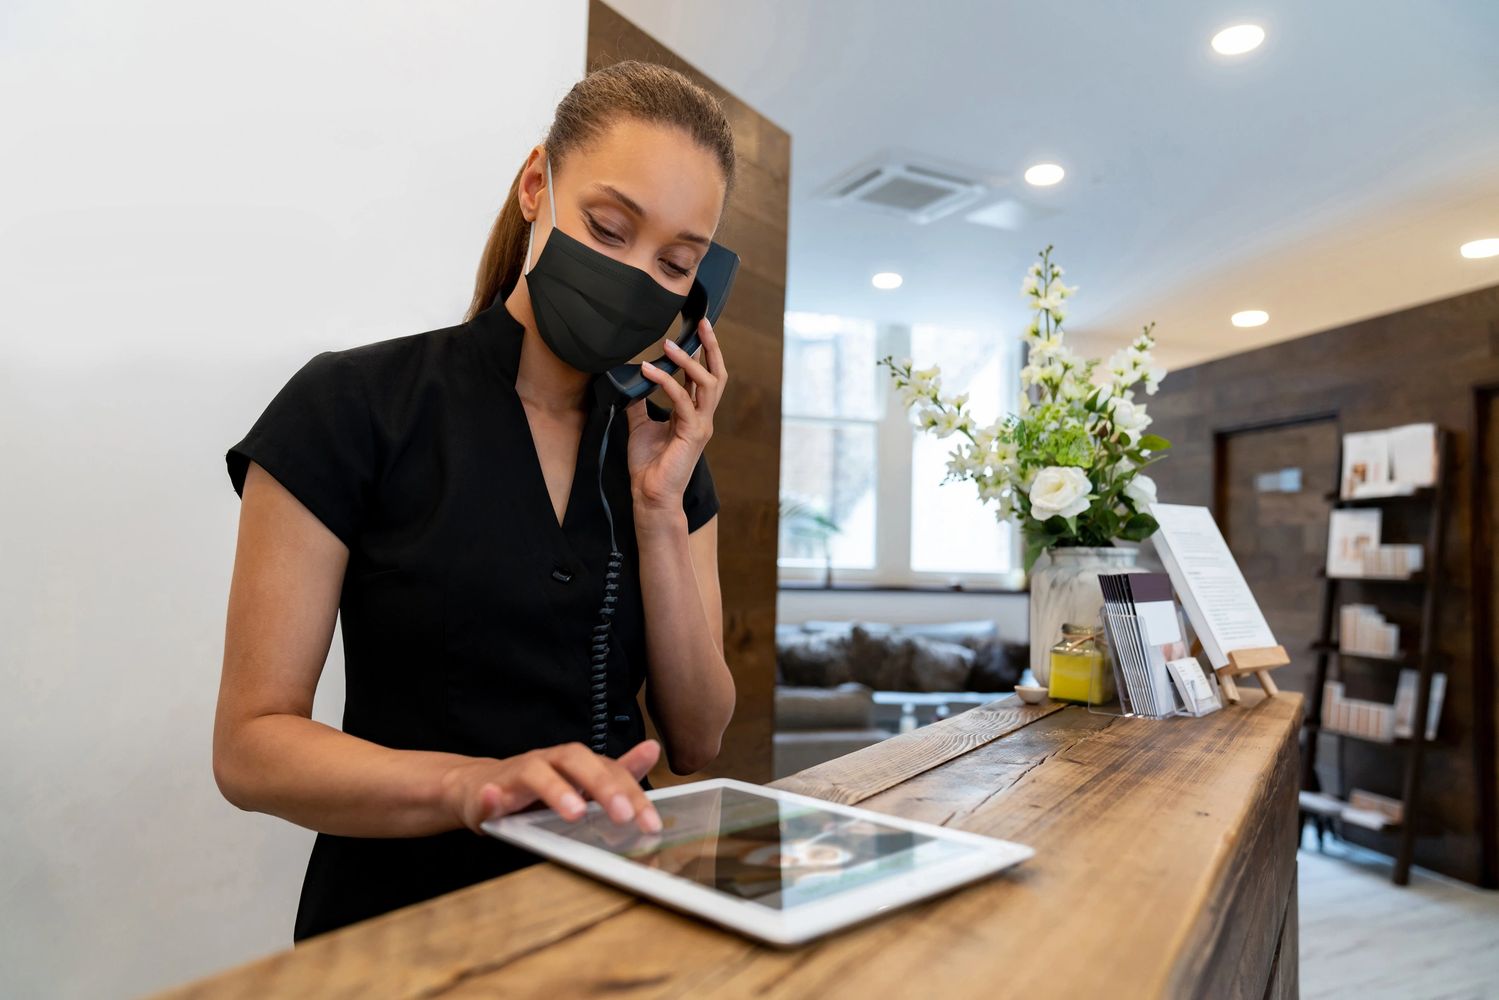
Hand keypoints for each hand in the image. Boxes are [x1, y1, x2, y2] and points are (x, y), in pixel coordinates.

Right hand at [441, 738, 662, 834]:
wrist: (478, 787)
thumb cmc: (536, 790)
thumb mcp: (580, 785)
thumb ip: (616, 774)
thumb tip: (653, 749)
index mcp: (574, 764)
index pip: (608, 770)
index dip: (632, 792)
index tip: (651, 823)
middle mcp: (549, 762)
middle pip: (577, 761)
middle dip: (602, 786)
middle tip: (623, 815)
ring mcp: (517, 774)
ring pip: (536, 772)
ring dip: (555, 790)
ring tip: (574, 813)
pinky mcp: (486, 792)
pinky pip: (487, 793)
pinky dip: (490, 796)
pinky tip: (493, 800)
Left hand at [624, 317, 727, 512]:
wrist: (650, 493)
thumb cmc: (648, 463)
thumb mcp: (640, 425)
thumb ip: (641, 402)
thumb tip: (633, 379)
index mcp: (694, 413)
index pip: (705, 376)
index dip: (704, 352)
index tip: (698, 328)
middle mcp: (703, 416)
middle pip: (717, 374)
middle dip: (712, 347)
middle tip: (703, 323)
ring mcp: (701, 425)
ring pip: (707, 383)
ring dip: (688, 361)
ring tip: (668, 344)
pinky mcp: (693, 434)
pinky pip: (682, 400)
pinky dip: (666, 382)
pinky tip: (647, 370)